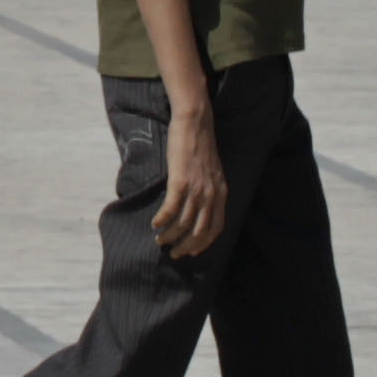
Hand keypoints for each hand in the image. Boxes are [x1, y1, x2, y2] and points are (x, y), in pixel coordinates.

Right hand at [151, 99, 228, 259]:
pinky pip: (171, 209)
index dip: (203, 244)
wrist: (195, 123)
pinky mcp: (180, 181)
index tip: (191, 252)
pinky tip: (154, 224)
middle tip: (174, 253)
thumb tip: (198, 206)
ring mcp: (196, 189)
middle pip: (200, 232)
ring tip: (159, 240)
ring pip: (184, 223)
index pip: (216, 228)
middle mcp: (211, 194)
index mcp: (221, 193)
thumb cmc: (200, 145)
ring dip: (170, 236)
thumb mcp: (212, 171)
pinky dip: (162, 220)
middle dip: (186, 247)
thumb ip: (209, 189)